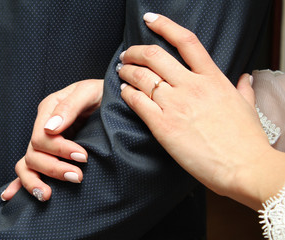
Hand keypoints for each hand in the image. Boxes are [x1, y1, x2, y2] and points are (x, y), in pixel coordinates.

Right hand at [1, 79, 103, 200]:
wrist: (111, 99)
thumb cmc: (101, 93)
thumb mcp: (88, 92)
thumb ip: (70, 107)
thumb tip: (52, 128)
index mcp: (49, 109)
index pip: (42, 137)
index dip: (59, 150)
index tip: (83, 157)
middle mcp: (43, 126)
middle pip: (34, 154)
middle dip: (54, 168)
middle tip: (78, 176)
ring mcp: (45, 141)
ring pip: (28, 164)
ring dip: (35, 181)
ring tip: (47, 195)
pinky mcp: (51, 152)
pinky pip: (29, 168)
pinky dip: (19, 182)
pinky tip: (10, 195)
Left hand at [118, 13, 275, 209]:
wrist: (244, 167)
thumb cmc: (246, 140)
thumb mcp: (247, 108)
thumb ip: (243, 89)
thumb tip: (244, 79)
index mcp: (212, 78)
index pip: (186, 41)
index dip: (164, 26)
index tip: (150, 20)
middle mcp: (191, 86)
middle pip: (154, 56)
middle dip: (135, 52)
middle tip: (127, 56)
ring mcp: (176, 104)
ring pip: (141, 77)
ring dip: (126, 71)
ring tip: (120, 72)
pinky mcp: (163, 125)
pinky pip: (137, 101)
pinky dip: (126, 93)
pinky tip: (123, 92)